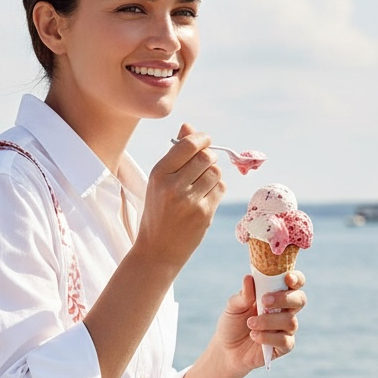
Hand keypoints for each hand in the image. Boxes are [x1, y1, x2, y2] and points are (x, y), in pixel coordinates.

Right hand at [133, 124, 225, 271]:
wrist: (157, 250)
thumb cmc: (158, 212)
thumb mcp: (159, 181)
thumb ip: (175, 154)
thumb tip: (189, 126)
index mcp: (158, 174)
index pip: (188, 145)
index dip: (202, 139)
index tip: (205, 141)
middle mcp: (173, 186)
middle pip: (206, 157)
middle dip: (209, 157)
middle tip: (204, 165)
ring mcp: (190, 201)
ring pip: (216, 172)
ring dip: (213, 174)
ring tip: (201, 184)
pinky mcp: (204, 214)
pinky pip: (220, 189)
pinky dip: (216, 189)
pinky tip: (204, 198)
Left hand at [216, 270, 307, 374]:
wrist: (226, 350)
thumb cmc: (233, 323)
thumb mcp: (233, 307)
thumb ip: (243, 295)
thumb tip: (248, 278)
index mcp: (276, 295)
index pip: (294, 283)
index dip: (296, 279)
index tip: (288, 278)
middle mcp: (285, 310)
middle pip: (300, 300)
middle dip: (284, 298)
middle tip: (264, 301)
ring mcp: (286, 329)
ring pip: (290, 321)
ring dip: (269, 320)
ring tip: (250, 323)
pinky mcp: (283, 346)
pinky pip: (284, 340)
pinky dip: (268, 337)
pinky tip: (254, 335)